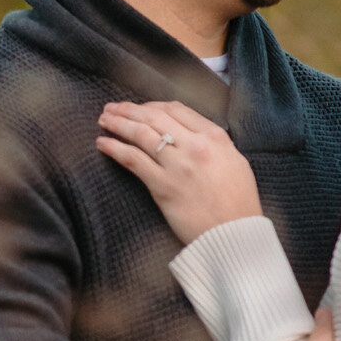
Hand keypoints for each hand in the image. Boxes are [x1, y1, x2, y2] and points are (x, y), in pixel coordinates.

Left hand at [96, 100, 262, 243]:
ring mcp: (177, 166)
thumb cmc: (238, 202)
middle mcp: (195, 146)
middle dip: (129, 110)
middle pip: (154, 117)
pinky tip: (102, 143)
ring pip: (140, 134)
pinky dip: (114, 148)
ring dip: (118, 123)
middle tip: (112, 107)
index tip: (140, 108)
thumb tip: (191, 133)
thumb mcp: (235, 161)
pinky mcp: (162, 187)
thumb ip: (213, 143)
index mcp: (214, 137)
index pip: (176, 109)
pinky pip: (133, 160)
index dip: (152, 105)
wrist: (235, 235)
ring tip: (104, 119)